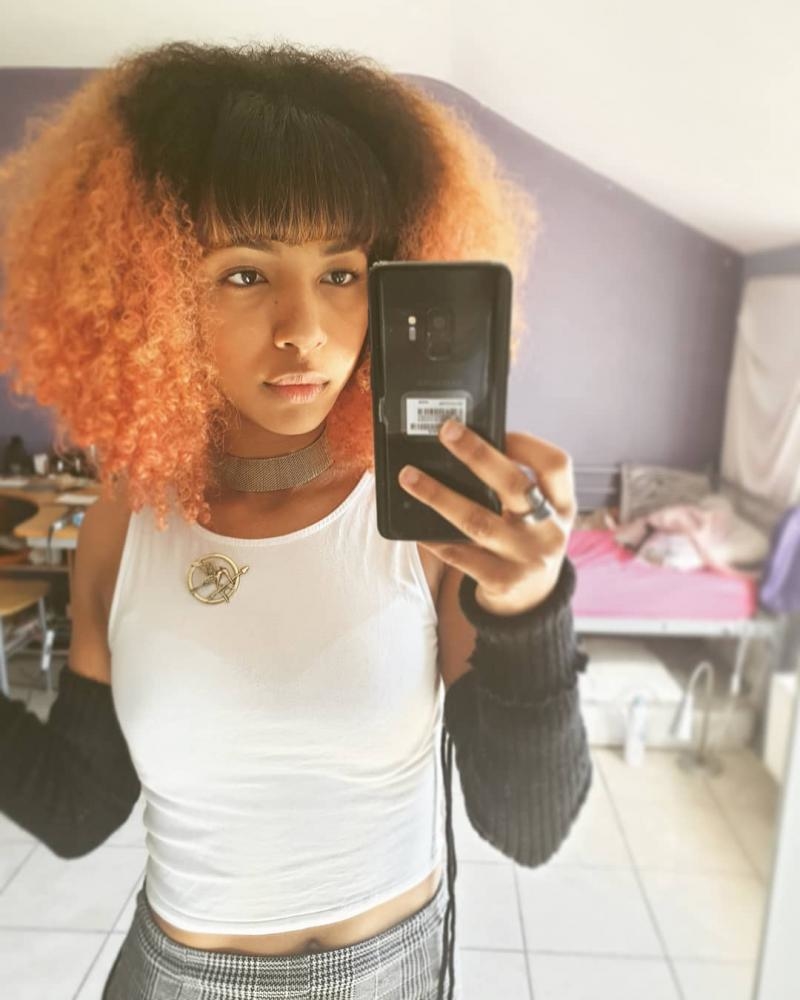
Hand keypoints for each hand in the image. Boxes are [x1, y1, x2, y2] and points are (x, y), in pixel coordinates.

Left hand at [398, 418, 576, 615]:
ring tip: (409, 477)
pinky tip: (418, 527)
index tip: (497, 430)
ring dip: (439, 495)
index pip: (555, 464)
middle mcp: (550, 531)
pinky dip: (436, 539)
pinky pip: (461, 556)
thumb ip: (516, 489)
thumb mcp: (538, 516)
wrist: (531, 604)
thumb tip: (463, 447)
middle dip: (477, 454)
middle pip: (514, 485)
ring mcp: (527, 559)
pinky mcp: (502, 582)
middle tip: (446, 431)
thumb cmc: (526, 544)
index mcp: (562, 506)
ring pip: (478, 521)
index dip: (526, 443)